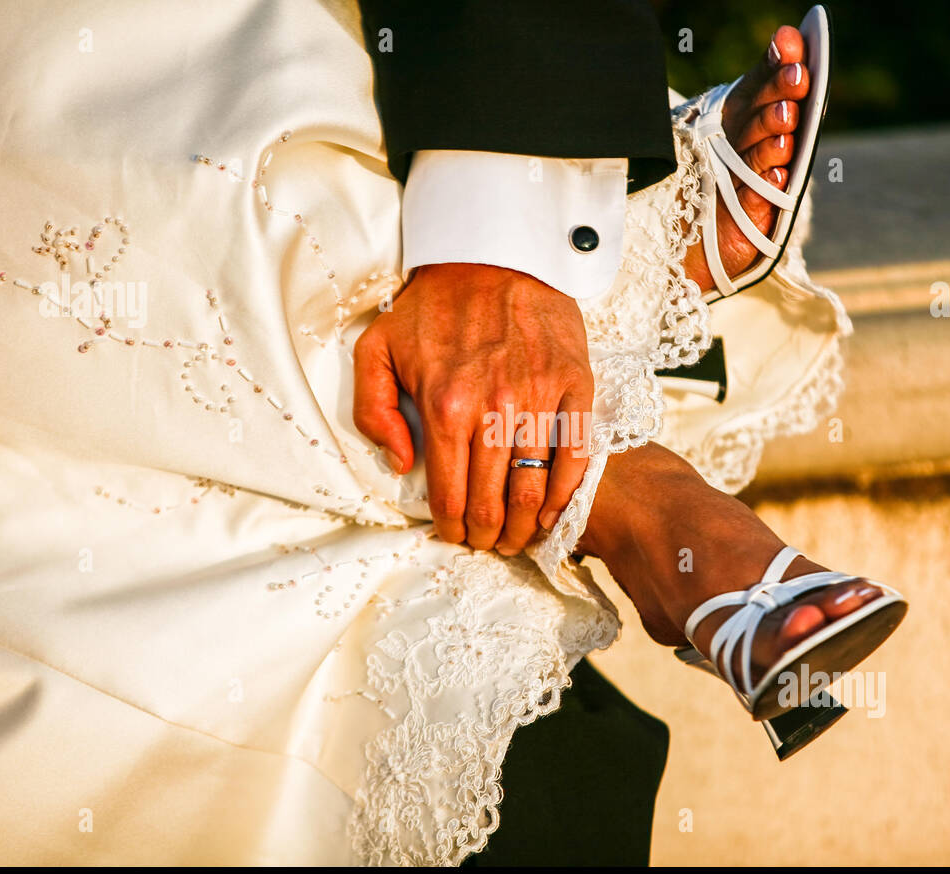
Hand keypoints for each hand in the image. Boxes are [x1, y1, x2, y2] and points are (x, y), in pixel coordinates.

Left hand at [352, 263, 594, 554]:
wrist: (494, 253)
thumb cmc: (434, 306)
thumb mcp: (377, 348)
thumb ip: (373, 410)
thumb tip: (400, 464)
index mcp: (444, 406)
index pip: (450, 495)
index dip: (453, 529)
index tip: (455, 538)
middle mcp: (493, 409)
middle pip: (494, 502)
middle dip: (490, 537)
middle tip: (488, 544)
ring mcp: (540, 399)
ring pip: (534, 489)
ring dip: (526, 527)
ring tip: (518, 537)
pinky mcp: (575, 386)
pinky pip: (576, 455)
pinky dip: (565, 494)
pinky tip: (553, 512)